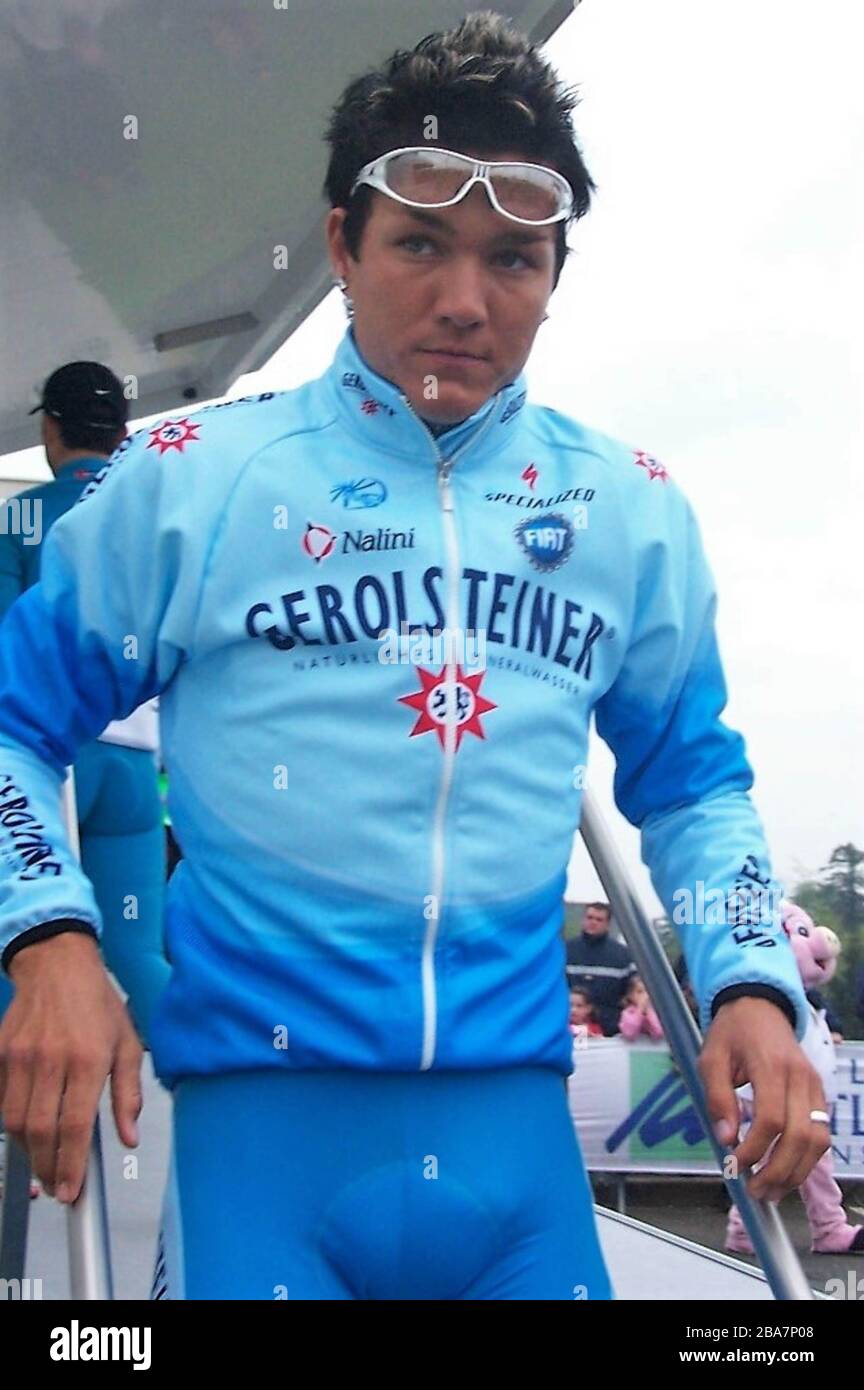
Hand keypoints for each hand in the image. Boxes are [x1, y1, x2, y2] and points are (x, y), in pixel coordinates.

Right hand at [0, 933, 141, 1202]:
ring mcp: (21, 1056)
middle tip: (57, 1186)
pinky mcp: (1, 1052)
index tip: (72, 1191)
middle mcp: (52, 1059)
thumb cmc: (97, 1003)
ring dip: (27, 1151)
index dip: (72, 1165)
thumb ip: (128, 1094)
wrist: (57, 964)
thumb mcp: (128, 1043)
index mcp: (89, 1058)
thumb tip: (129, 1137)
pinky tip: (26, 1130)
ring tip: (43, 1162)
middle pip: (40, 1131)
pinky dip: (11, 1123)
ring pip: (14, 1122)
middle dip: (47, 1168)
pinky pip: (0, 1101)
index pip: (76, 1125)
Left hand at [698, 996, 829, 1201]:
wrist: (760, 1006)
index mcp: (772, 1066)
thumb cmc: (732, 1033)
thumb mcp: (711, 1057)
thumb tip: (726, 1138)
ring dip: (797, 1172)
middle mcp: (801, 1078)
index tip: (734, 1165)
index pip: (771, 1119)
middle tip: (755, 1190)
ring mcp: (815, 1086)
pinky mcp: (819, 1094)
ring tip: (771, 1191)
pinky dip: (806, 1158)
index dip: (755, 1149)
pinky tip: (785, 1172)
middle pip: (801, 1136)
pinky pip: (821, 1132)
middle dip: (778, 1171)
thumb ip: (717, 1097)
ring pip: (818, 1140)